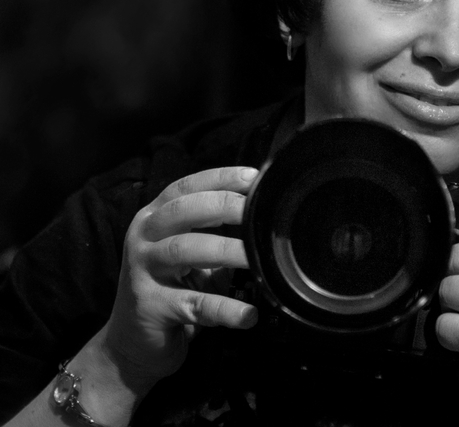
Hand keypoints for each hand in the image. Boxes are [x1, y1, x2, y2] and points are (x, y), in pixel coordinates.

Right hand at [101, 166, 259, 391]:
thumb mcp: (192, 255)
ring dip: (226, 250)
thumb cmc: (171, 291)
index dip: (220, 178)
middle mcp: (144, 237)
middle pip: (183, 210)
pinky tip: (248, 314)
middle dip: (224, 206)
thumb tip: (263, 216)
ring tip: (258, 258)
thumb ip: (216, 233)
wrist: (131, 346)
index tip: (254, 177)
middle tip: (257, 213)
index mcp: (155, 217)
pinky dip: (225, 308)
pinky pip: (193, 304)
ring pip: (184, 250)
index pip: (187, 187)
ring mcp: (142, 270)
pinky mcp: (150, 307)